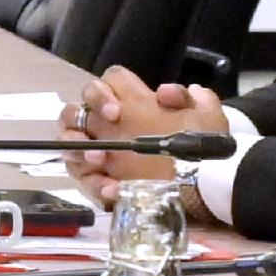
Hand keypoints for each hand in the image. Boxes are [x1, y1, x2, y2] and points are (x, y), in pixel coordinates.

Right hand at [62, 67, 197, 192]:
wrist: (206, 186)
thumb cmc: (202, 149)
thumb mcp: (208, 120)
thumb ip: (190, 99)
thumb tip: (164, 92)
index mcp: (132, 105)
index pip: (107, 85)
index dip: (103, 93)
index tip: (117, 112)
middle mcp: (108, 126)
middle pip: (74, 111)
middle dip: (82, 117)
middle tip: (105, 133)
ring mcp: (100, 153)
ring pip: (68, 142)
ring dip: (78, 149)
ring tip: (100, 161)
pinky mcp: (100, 180)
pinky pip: (84, 179)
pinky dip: (95, 184)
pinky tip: (113, 190)